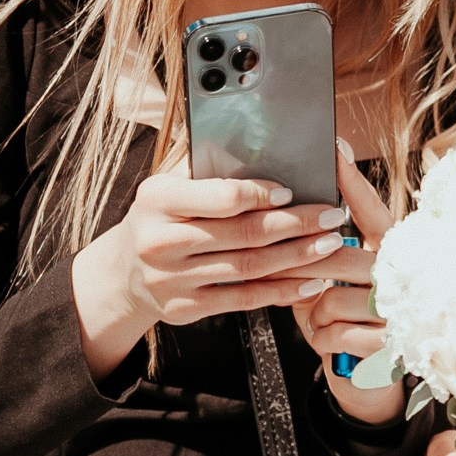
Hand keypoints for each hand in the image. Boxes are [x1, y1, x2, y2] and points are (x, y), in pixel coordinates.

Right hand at [69, 172, 347, 378]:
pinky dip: (282, 291)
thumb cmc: (160, 218)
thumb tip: (264, 146)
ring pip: (248, 268)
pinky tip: (310, 281)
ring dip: (297, 257)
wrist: (123, 273)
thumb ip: (206, 168)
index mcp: (156, 199)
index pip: (221, 196)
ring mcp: (172, 280)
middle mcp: (160, 242)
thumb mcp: (168, 186)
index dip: (262, 194)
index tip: (292, 191)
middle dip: (296, 224)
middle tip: (332, 216)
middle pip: (243, 234)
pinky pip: (243, 299)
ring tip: (330, 245)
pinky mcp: (186, 309)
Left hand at [277, 140, 402, 423]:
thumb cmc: (345, 319)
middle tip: (280, 268)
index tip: (334, 145)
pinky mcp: (389, 344)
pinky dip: (322, 339)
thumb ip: (319, 254)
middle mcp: (400, 275)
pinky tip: (330, 341)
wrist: (368, 377)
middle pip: (338, 255)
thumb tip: (282, 217)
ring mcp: (398, 309)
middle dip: (300, 263)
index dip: (351, 180)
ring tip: (321, 319)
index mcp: (389, 252)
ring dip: (314, 313)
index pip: (370, 209)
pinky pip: (333, 332)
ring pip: (329, 297)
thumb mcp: (333, 283)